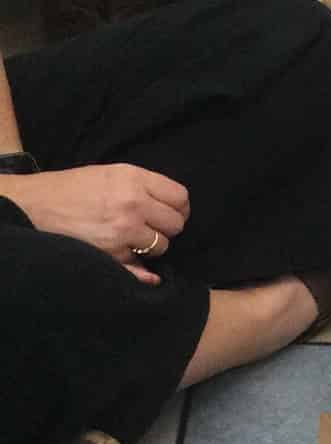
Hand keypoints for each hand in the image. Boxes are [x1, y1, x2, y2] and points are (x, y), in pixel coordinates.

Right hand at [2, 163, 189, 283]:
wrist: (36, 206)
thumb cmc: (73, 188)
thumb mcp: (111, 173)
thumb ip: (145, 186)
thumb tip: (178, 208)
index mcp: (135, 179)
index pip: (180, 197)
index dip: (179, 207)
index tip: (170, 212)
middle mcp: (133, 204)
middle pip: (175, 224)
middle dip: (167, 227)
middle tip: (152, 227)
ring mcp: (123, 232)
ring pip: (162, 246)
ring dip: (152, 246)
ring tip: (133, 240)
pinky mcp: (112, 255)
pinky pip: (143, 268)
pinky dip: (143, 270)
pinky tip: (137, 264)